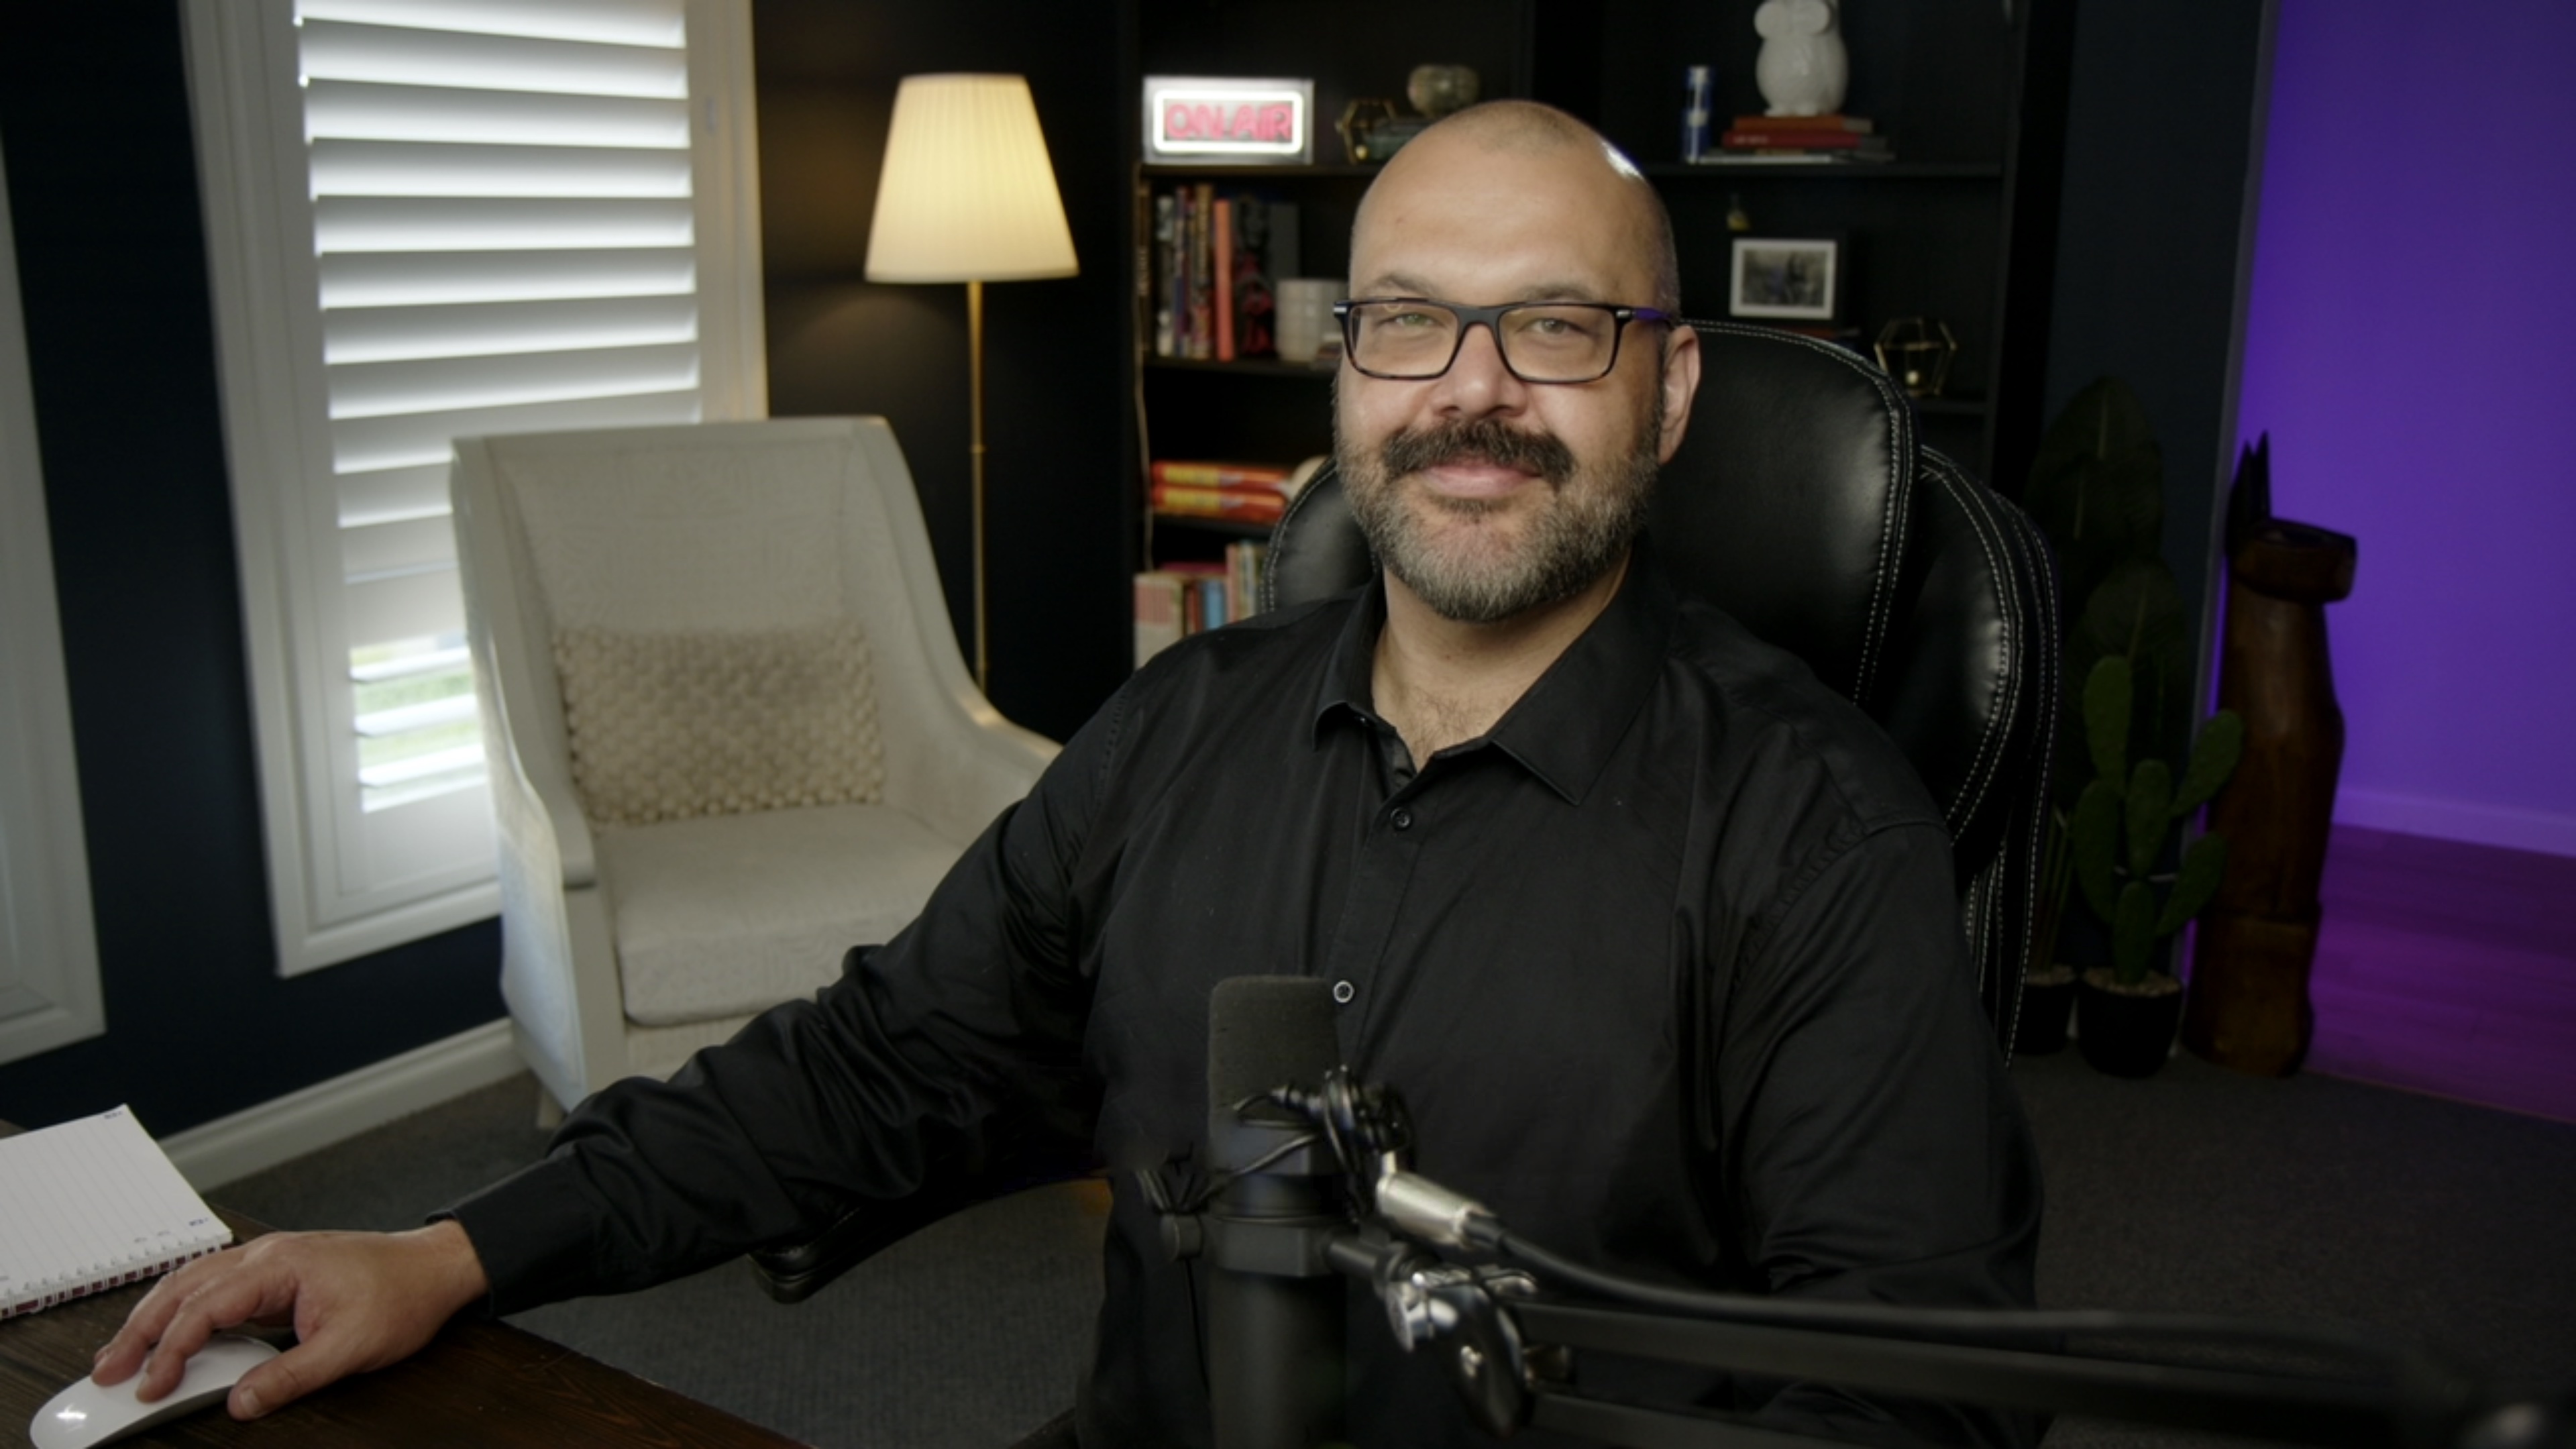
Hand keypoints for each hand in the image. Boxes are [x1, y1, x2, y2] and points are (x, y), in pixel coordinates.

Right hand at [90, 1221, 489, 1419]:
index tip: (150, 1386)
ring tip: (122, 1355)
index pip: (204, 1308)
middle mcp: (265, 1255)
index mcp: (279, 1265)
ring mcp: (268, 1261)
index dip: (170, 1350)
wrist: (435, 1267)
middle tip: (106, 1371)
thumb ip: (290, 1377)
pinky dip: (182, 1310)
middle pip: (183, 1288)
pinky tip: (169, 1333)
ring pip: (192, 1282)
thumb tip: (240, 1403)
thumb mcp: (350, 1346)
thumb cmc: (402, 1294)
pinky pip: (214, 1287)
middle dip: (139, 1330)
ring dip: (154, 1317)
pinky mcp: (275, 1273)